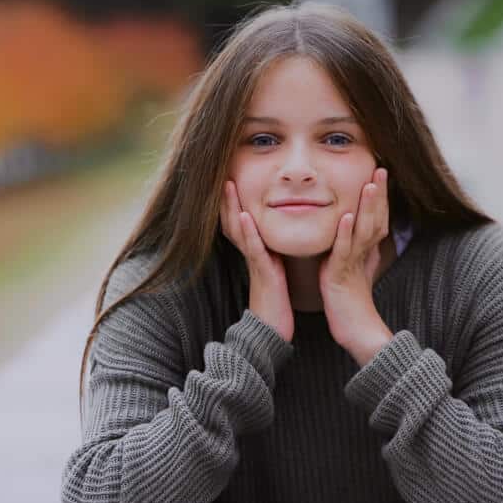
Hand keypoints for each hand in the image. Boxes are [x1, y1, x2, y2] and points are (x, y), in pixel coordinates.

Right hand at [221, 180, 293, 341]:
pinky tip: (243, 215)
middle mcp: (251, 253)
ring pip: (238, 229)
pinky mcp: (261, 272)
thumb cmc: (277, 303)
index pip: (241, 219)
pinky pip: (253, 249)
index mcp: (256, 251)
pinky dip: (247, 231)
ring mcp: (254, 262)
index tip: (234, 174)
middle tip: (223, 170)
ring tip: (228, 183)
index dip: (235, 198)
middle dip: (228, 195)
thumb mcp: (275, 272)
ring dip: (232, 206)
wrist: (272, 332)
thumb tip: (278, 241)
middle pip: (233, 218)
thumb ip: (274, 254)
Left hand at [319, 167, 392, 364]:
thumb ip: (358, 254)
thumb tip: (361, 238)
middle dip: (378, 195)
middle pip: (375, 220)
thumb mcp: (355, 272)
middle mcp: (364, 255)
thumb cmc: (352, 305)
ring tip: (369, 184)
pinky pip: (344, 252)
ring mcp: (354, 265)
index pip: (377, 219)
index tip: (380, 174)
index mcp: (366, 252)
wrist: (356, 332)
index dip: (380, 198)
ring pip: (364, 231)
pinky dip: (345, 233)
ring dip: (367, 207)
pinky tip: (346, 217)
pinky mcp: (342, 276)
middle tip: (381, 169)